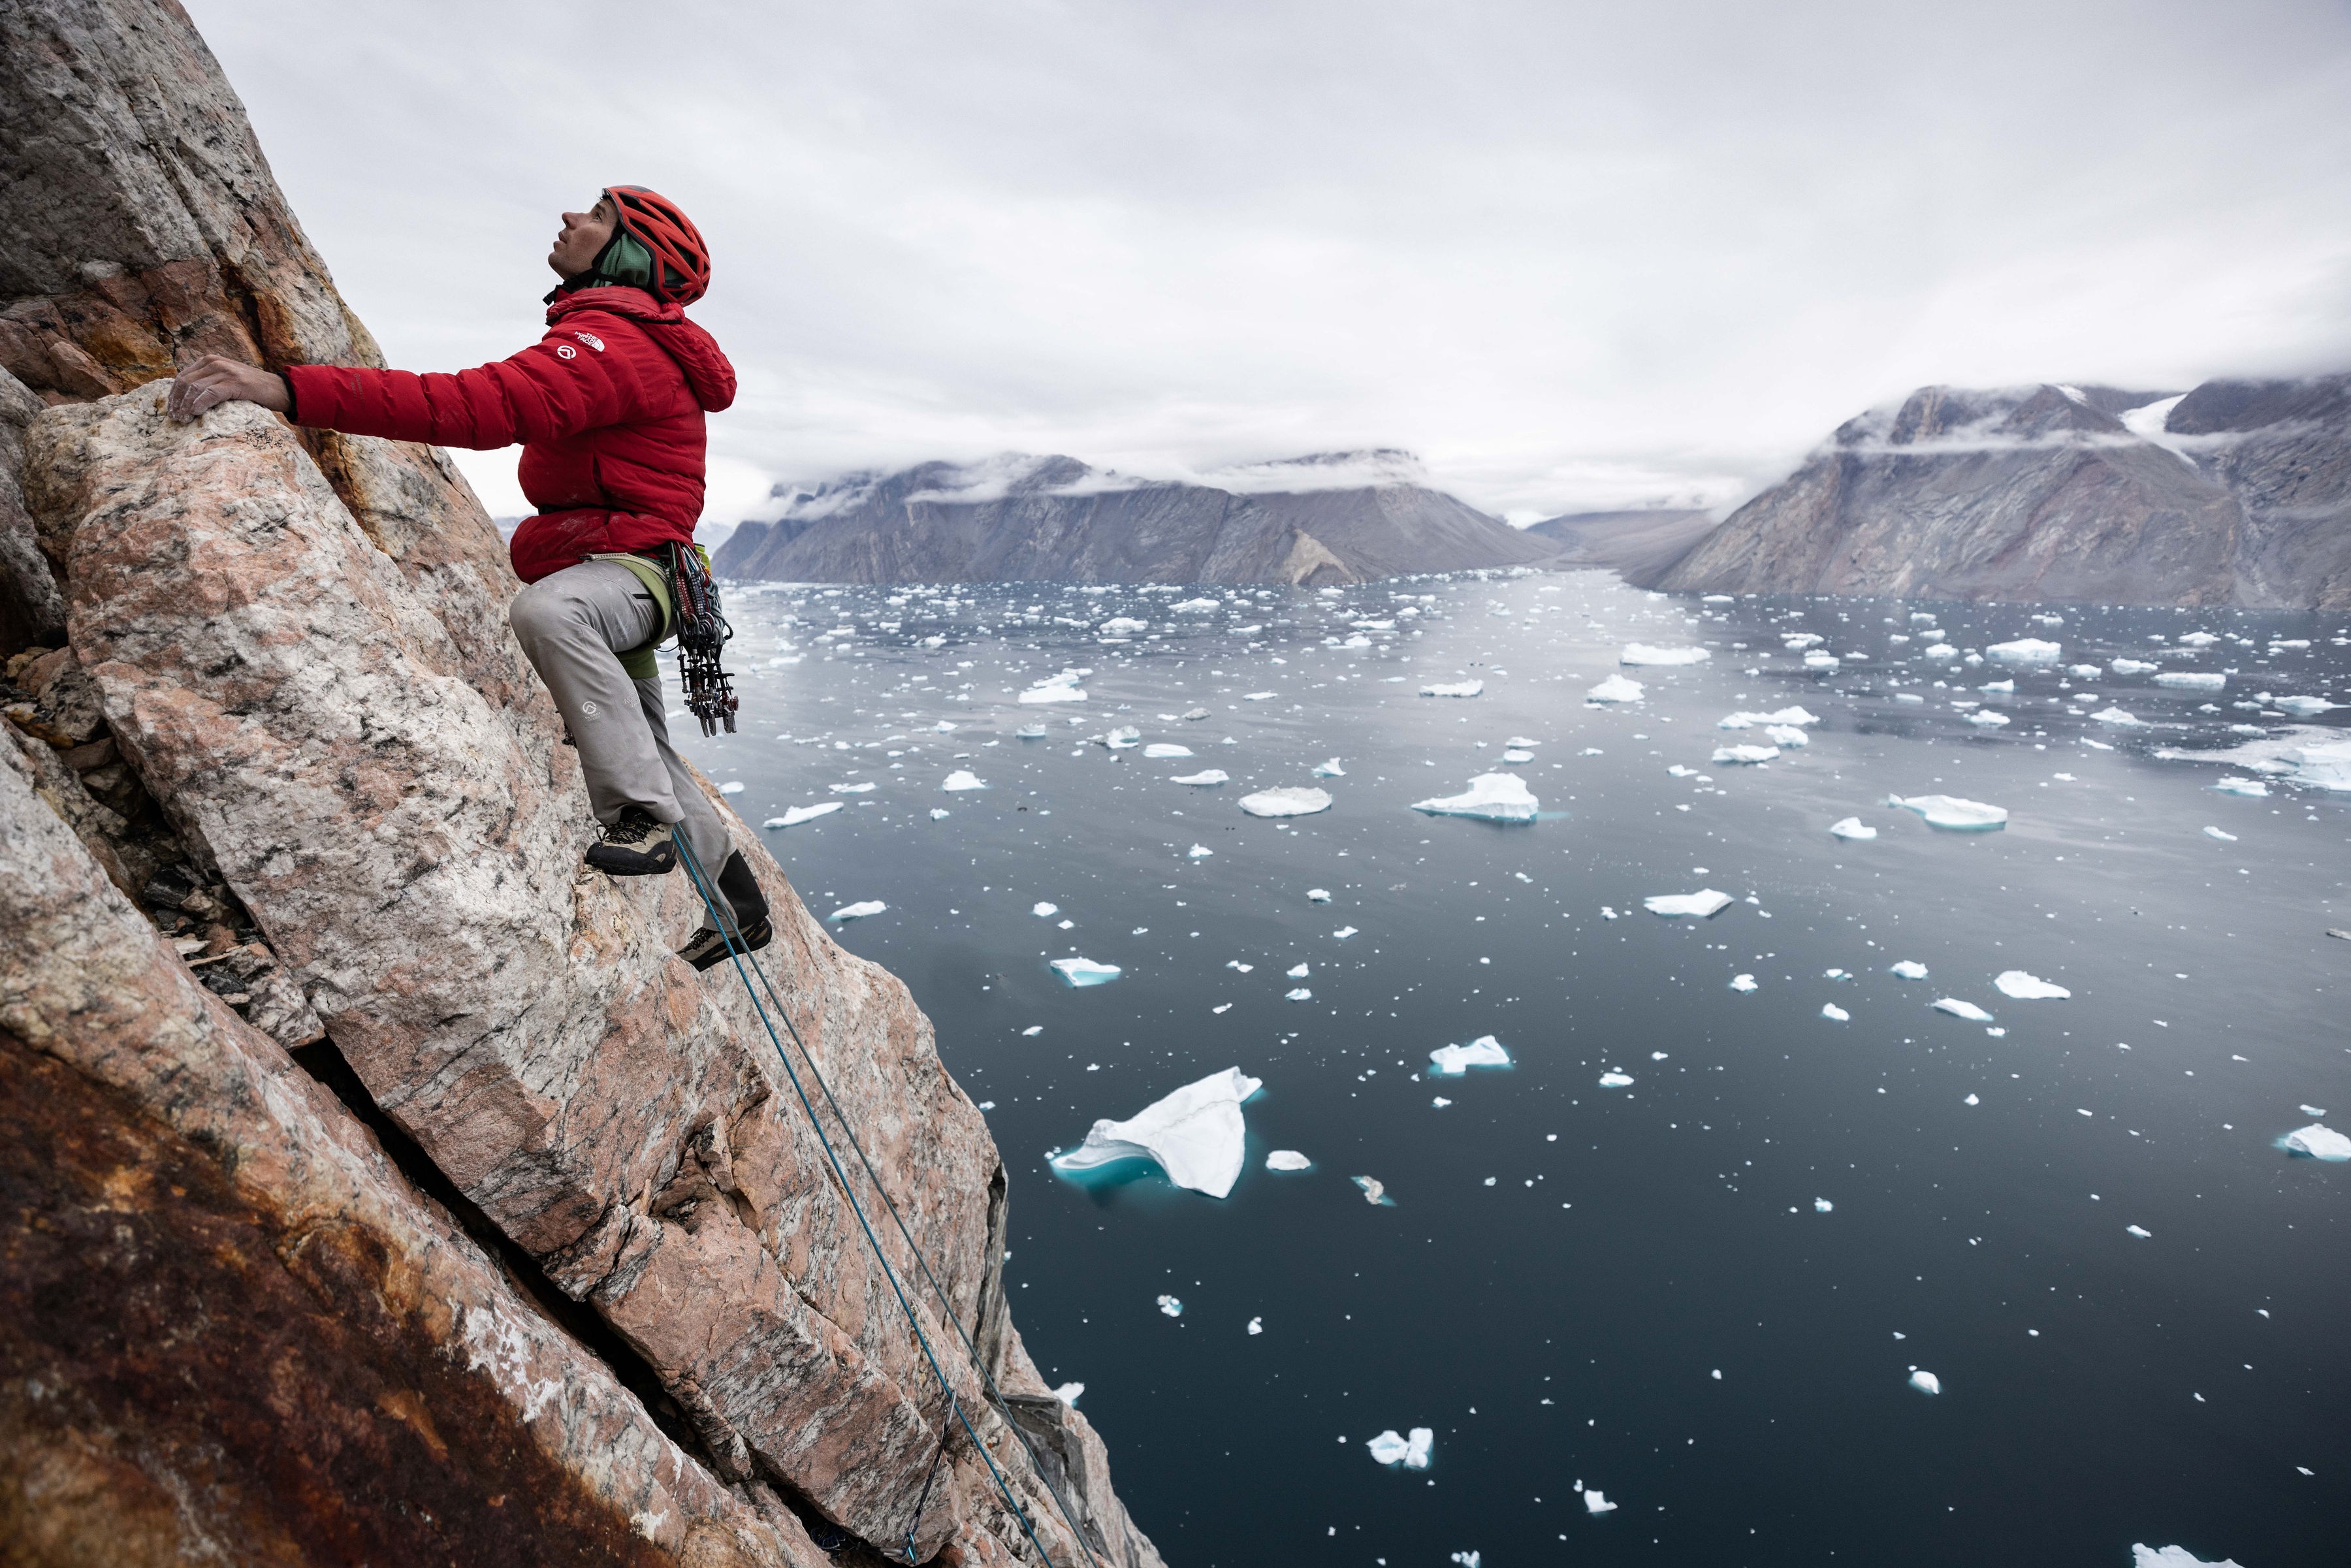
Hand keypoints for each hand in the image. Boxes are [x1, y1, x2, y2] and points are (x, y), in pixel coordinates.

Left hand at [166, 355, 291, 422]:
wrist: (281, 389)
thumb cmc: (254, 388)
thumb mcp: (227, 378)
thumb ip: (210, 381)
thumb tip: (187, 397)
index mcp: (210, 360)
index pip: (182, 376)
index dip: (174, 394)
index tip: (172, 409)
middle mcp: (215, 363)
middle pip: (185, 382)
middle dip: (177, 401)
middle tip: (176, 417)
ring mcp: (226, 371)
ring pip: (195, 388)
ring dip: (186, 405)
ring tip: (184, 418)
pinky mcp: (235, 383)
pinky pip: (211, 393)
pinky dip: (200, 403)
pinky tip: (196, 413)